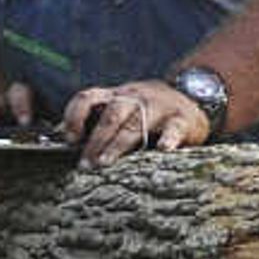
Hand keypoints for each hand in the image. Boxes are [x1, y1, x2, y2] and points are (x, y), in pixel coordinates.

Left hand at [58, 77, 210, 165]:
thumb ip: (99, 120)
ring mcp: (159, 107)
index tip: (69, 138)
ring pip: (135, 123)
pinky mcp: (182, 119)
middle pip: (111, 114)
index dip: (75, 116)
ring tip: (105, 162)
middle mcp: (135, 97)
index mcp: (116, 95)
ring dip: (118, 144)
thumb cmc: (149, 109)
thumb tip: (64, 140)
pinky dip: (168, 139)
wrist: (193, 94)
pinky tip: (162, 150)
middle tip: (85, 164)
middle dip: (95, 140)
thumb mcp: (123, 107)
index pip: (88, 97)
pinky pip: (174, 128)